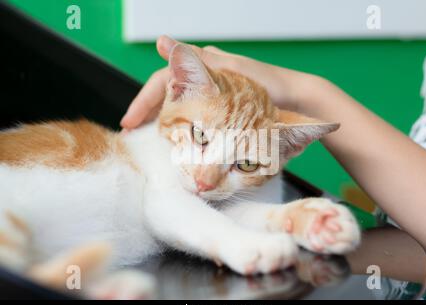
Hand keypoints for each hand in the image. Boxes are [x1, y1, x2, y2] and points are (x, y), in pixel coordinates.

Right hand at [120, 35, 313, 128]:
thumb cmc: (268, 84)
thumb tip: (162, 41)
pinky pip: (193, 119)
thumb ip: (198, 60)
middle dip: (148, 113)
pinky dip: (182, 129)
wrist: (297, 99)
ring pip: (178, 107)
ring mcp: (212, 95)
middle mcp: (204, 79)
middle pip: (166, 94)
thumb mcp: (232, 71)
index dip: (143, 101)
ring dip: (162, 122)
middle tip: (132, 135)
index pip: (162, 81)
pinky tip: (176, 140)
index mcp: (203, 66)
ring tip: (147, 140)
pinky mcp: (221, 110)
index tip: (129, 123)